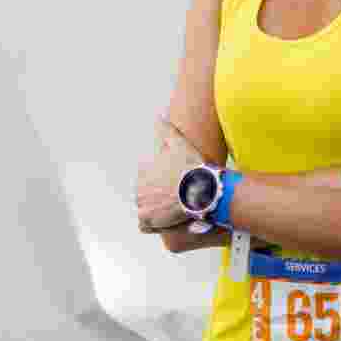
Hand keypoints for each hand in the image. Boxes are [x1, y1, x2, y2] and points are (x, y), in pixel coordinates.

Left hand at [136, 115, 204, 232]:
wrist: (202, 191)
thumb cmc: (192, 167)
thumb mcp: (179, 142)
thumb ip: (165, 128)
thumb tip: (158, 114)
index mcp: (143, 170)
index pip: (146, 176)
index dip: (160, 180)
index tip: (173, 182)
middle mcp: (138, 187)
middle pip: (145, 193)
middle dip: (157, 195)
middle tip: (174, 197)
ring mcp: (143, 205)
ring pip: (144, 208)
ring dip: (154, 209)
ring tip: (171, 208)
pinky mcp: (149, 220)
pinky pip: (145, 226)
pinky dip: (153, 224)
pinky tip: (165, 219)